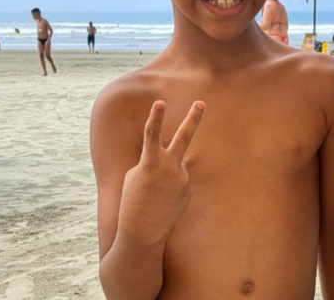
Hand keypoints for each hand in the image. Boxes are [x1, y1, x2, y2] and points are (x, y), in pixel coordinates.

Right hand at [117, 100, 204, 245]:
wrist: (143, 231)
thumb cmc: (132, 199)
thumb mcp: (137, 176)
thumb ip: (155, 160)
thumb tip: (181, 156)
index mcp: (150, 163)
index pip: (152, 134)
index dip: (155, 117)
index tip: (159, 101)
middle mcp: (169, 168)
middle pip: (184, 137)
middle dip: (193, 118)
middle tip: (201, 103)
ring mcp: (182, 178)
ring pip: (176, 165)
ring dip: (165, 176)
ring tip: (155, 194)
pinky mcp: (188, 189)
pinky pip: (179, 180)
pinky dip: (170, 188)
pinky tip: (163, 201)